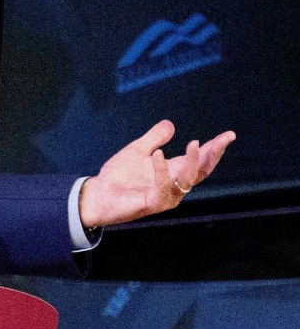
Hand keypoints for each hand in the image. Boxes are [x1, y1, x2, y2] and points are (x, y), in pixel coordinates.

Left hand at [79, 120, 235, 227]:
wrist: (98, 193)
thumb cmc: (118, 175)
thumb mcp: (137, 150)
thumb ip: (154, 138)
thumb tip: (171, 124)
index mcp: (173, 172)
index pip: (201, 161)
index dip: (215, 149)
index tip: (229, 135)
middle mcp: (174, 186)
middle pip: (201, 171)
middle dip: (213, 155)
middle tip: (223, 140)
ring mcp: (165, 197)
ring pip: (188, 180)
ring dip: (193, 162)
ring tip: (195, 143)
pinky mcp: (152, 204)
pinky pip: (163, 188)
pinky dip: (162, 171)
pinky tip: (158, 154)